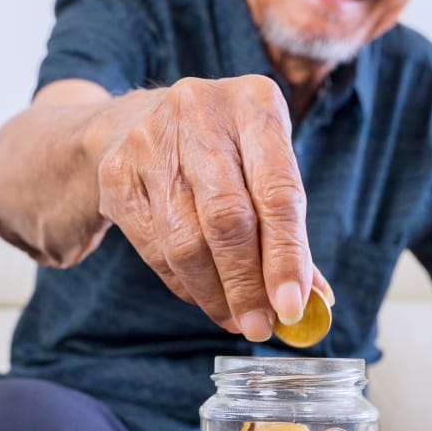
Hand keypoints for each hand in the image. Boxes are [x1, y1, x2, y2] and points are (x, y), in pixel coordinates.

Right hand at [91, 75, 330, 340]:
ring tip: (235, 318)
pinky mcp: (116, 172)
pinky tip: (203, 296)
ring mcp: (151, 140)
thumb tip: (315, 300)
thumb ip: (290, 228)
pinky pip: (154, 247)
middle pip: (228, 219)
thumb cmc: (225, 151)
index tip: (294, 307)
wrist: (138, 119)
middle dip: (247, 284)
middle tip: (260, 326)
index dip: (287, 257)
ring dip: (214, 292)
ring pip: (186, 240)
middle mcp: (201, 112)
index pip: (277, 193)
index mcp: (255, 104)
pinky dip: (183, 283)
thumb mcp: (266, 165)